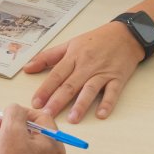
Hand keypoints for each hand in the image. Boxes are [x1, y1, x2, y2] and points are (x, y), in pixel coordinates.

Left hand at [23, 21, 142, 122]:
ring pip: (90, 89)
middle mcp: (87, 65)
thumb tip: (27, 68)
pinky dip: (107, 103)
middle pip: (70, 84)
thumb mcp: (70, 43)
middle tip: (48, 115)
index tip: (36, 102)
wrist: (126, 34)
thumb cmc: (97, 40)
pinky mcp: (118, 78)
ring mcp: (103, 72)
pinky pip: (112, 92)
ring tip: (72, 118)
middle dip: (58, 100)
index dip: (45, 89)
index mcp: (74, 56)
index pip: (56, 74)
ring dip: (81, 104)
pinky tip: (101, 114)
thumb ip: (48, 57)